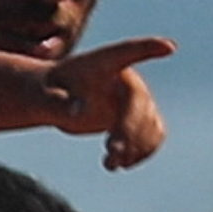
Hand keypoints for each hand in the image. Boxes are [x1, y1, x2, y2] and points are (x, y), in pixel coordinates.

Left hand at [38, 35, 175, 170]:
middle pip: (138, 102)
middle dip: (128, 130)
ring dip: (135, 146)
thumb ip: (57, 102)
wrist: (55, 100)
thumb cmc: (47, 91)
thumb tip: (79, 111)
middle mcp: (125, 79)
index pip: (129, 51)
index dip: (149, 48)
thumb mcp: (43, 96)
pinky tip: (121, 164)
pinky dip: (142, 152)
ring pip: (148, 122)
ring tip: (110, 164)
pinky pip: (153, 134)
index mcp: (102, 63)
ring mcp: (135, 99)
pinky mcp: (138, 118)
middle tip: (111, 154)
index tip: (169, 47)